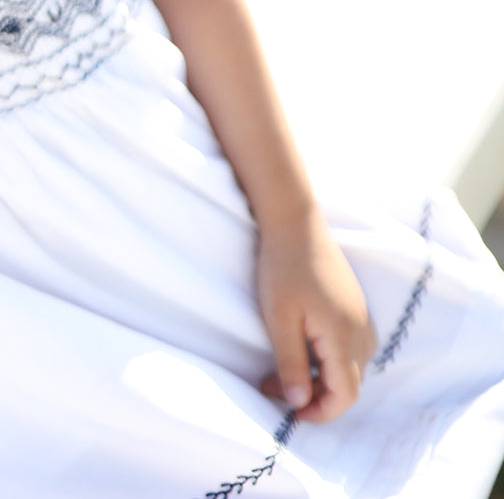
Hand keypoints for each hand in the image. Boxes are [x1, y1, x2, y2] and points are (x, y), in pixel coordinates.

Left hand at [256, 205, 377, 423]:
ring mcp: (361, 316)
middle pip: (349, 383)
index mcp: (344, 336)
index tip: (291, 413)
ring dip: (321, 377)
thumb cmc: (282, 267)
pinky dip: (328, 358)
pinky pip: (351, 346)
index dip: (321, 413)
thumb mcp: (279, 319)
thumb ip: (291, 363)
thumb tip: (300, 403)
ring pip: (351, 366)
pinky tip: (301, 346)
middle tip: (274, 386)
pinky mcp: (354, 305)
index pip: (345, 394)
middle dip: (314, 395)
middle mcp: (361, 330)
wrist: (294, 220)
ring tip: (283, 368)